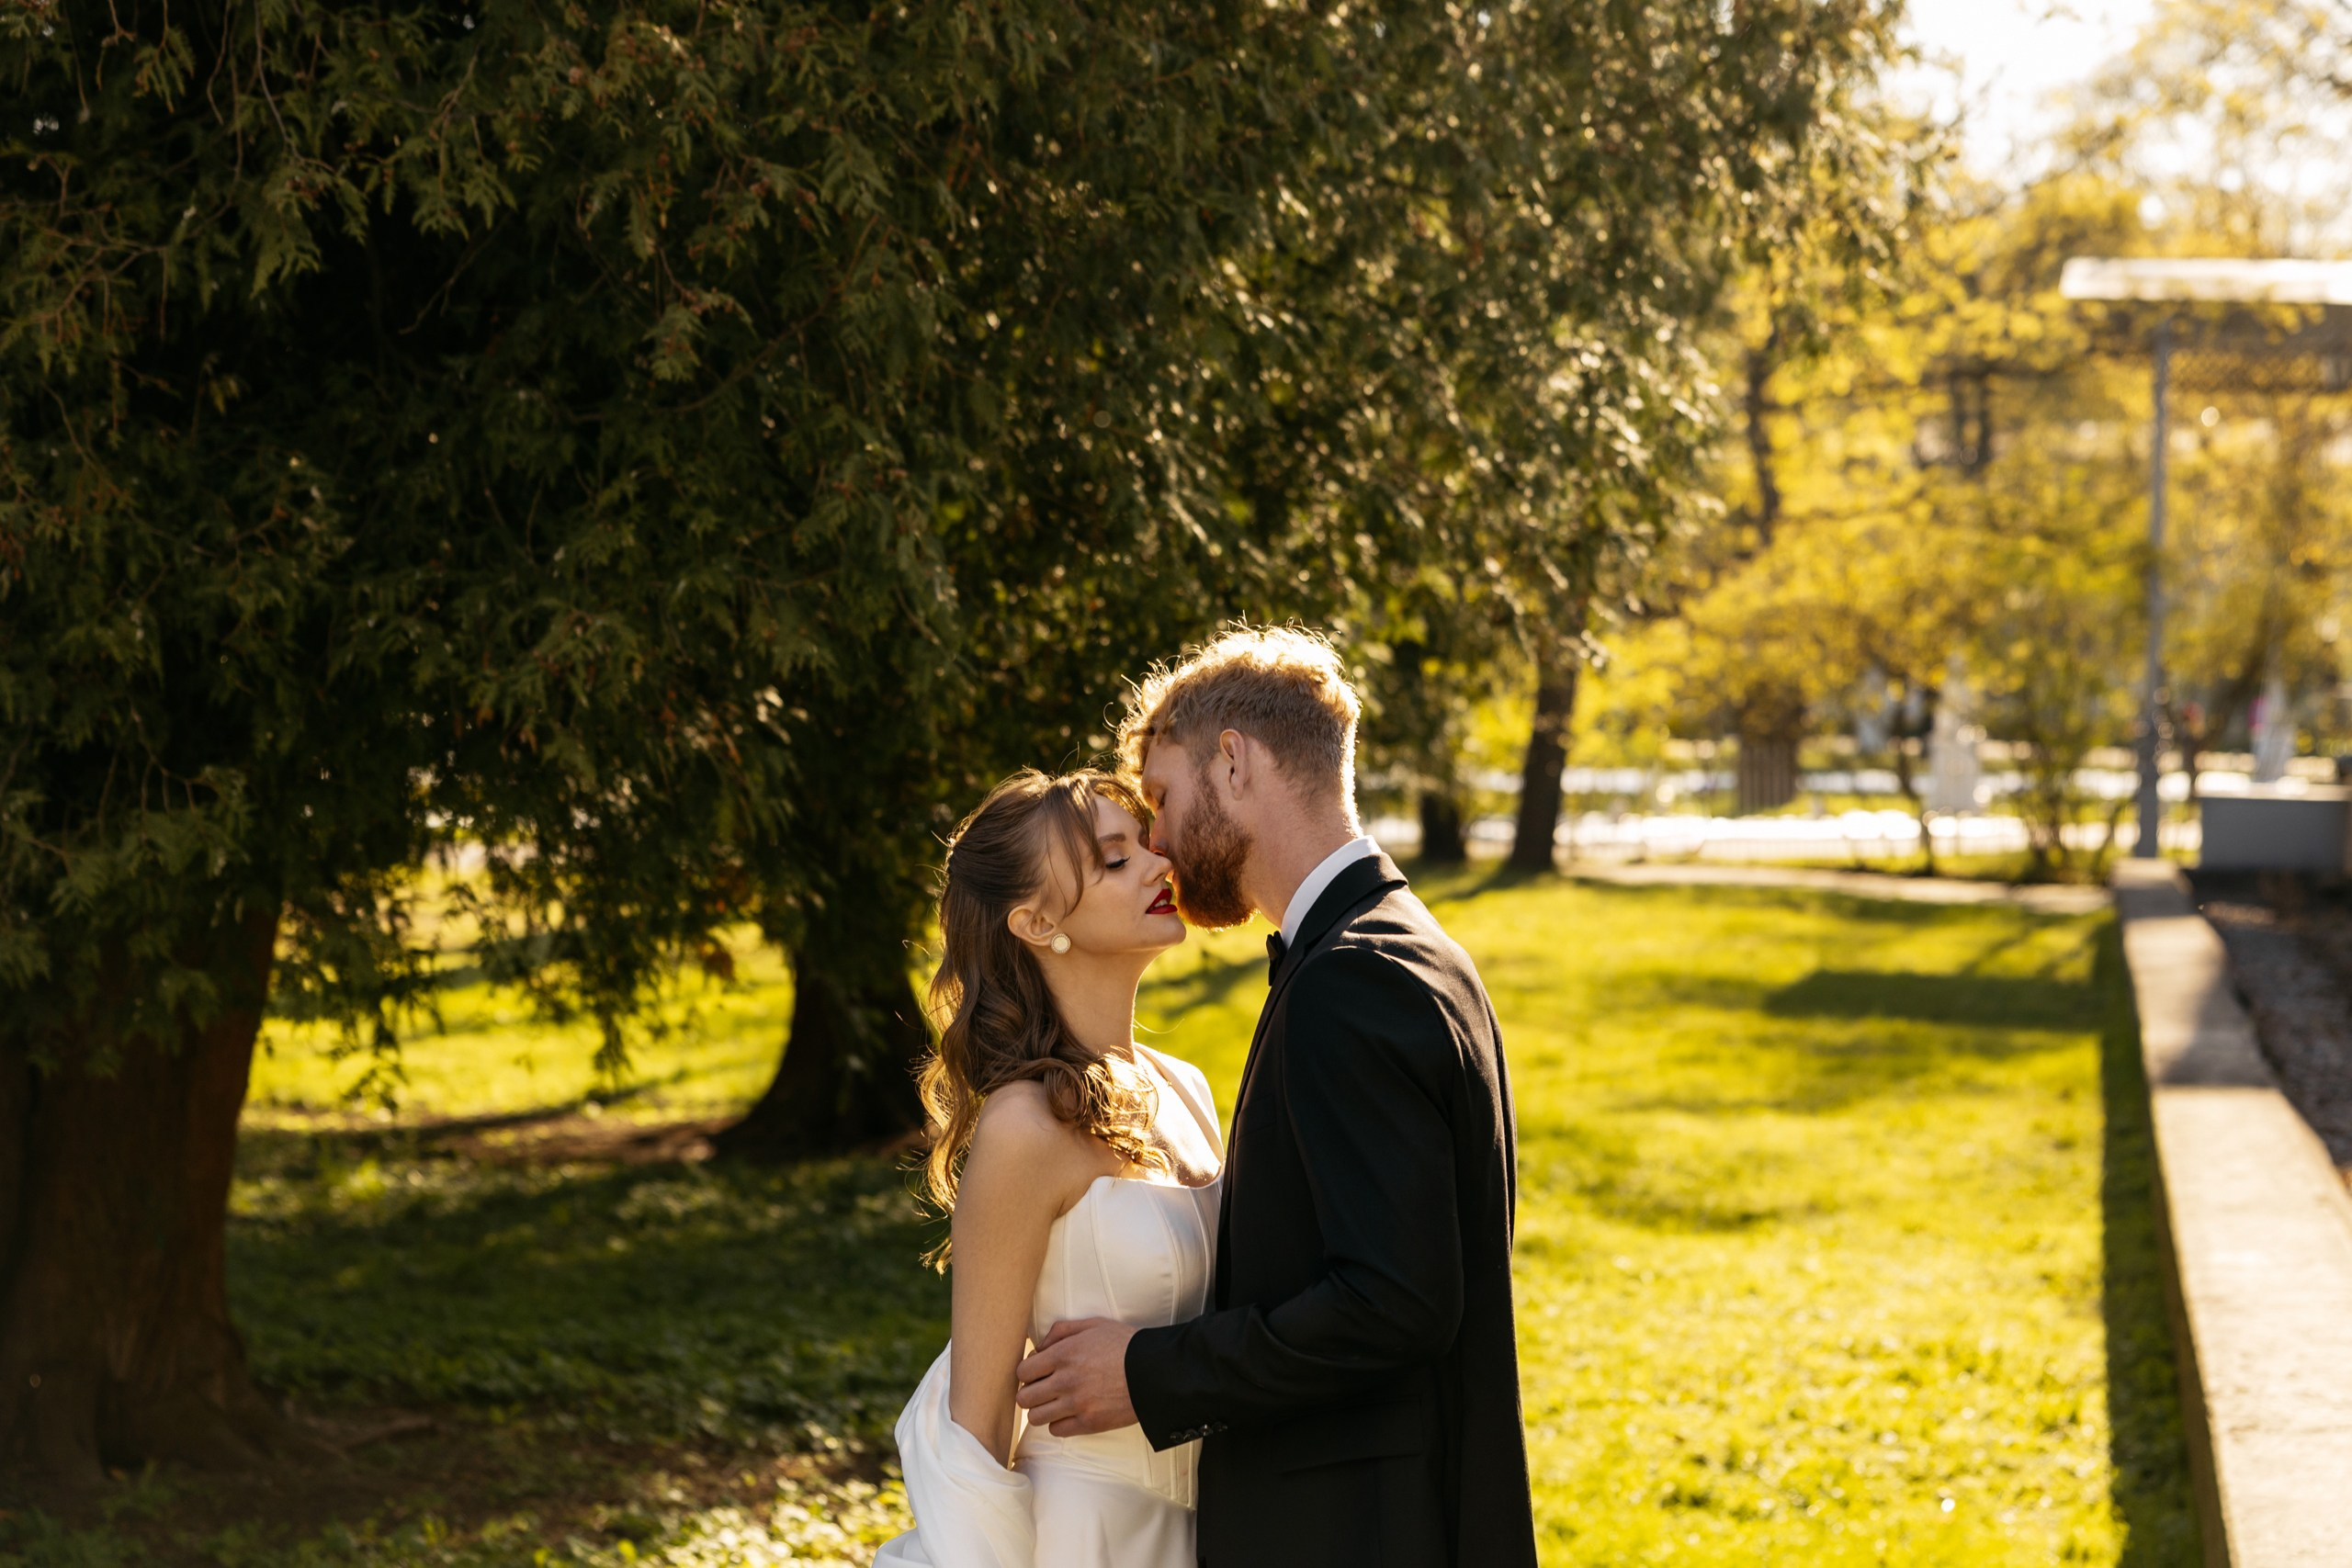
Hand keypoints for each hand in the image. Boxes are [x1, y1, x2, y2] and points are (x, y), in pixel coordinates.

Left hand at [1014, 1317, 1139, 1435]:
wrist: (1154, 1372)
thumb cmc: (1124, 1345)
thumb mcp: (1093, 1325)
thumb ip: (1061, 1331)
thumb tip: (1039, 1347)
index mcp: (1064, 1354)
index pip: (1023, 1372)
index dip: (1027, 1373)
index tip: (1037, 1373)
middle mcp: (1066, 1381)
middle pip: (1025, 1398)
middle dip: (1030, 1392)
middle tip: (1043, 1389)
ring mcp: (1077, 1405)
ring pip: (1036, 1417)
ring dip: (1042, 1410)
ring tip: (1055, 1403)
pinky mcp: (1089, 1423)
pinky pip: (1057, 1430)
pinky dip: (1059, 1423)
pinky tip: (1070, 1413)